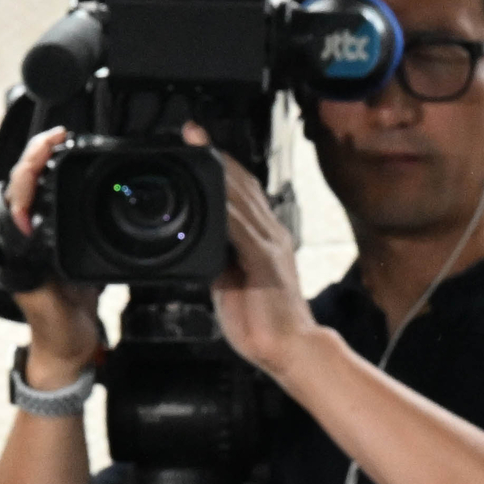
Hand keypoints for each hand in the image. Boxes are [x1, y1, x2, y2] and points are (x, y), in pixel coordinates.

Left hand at [0, 128, 106, 376]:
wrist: (69, 349)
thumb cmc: (56, 330)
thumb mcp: (45, 302)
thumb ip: (32, 274)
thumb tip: (21, 233)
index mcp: (19, 247)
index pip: (18, 193)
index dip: (32, 163)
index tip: (51, 143)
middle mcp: (26, 239)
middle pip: (25, 184)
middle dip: (38, 154)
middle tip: (60, 134)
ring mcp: (42, 240)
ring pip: (38, 191)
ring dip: (47, 164)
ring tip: (63, 143)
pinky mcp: (59, 244)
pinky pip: (56, 206)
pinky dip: (62, 183)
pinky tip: (73, 170)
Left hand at [196, 124, 315, 373]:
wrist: (291, 349)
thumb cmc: (263, 321)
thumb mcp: (233, 283)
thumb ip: (219, 260)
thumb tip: (198, 248)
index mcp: (265, 237)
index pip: (243, 190)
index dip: (222, 165)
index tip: (199, 144)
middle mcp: (271, 233)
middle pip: (243, 184)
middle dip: (217, 156)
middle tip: (192, 134)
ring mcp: (270, 245)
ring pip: (242, 199)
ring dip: (219, 173)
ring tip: (197, 151)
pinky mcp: (265, 263)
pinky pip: (242, 231)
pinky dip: (224, 211)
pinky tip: (209, 197)